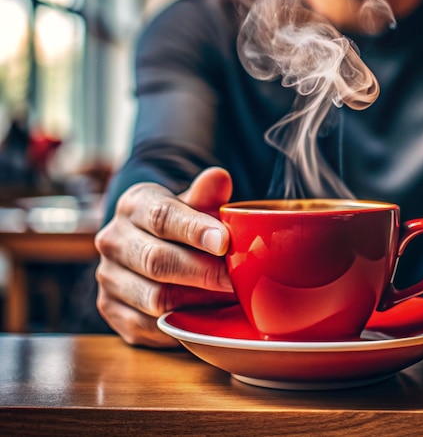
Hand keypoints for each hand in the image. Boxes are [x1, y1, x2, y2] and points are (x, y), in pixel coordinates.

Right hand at [95, 167, 234, 346]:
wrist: (153, 247)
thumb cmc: (181, 224)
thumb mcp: (193, 204)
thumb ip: (206, 194)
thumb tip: (220, 177)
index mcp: (134, 205)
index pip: (162, 217)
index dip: (194, 231)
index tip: (224, 242)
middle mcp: (113, 239)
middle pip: (156, 260)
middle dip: (202, 272)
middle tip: (235, 279)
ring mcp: (108, 277)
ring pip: (153, 297)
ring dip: (195, 300)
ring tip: (226, 299)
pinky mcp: (111, 310)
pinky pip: (147, 325)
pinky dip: (179, 323)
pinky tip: (206, 316)